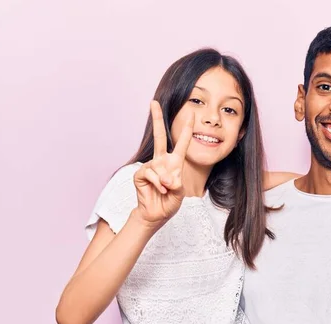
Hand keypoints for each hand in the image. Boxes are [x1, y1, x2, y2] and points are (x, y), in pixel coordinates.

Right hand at [132, 100, 193, 229]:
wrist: (156, 214)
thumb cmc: (169, 202)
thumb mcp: (180, 193)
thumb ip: (176, 183)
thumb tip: (166, 177)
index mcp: (175, 162)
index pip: (182, 142)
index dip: (186, 128)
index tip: (190, 113)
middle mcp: (162, 161)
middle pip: (160, 136)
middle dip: (157, 119)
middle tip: (153, 102)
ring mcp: (151, 166)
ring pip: (159, 167)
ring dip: (165, 181)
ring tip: (166, 190)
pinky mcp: (140, 174)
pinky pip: (151, 174)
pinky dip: (157, 184)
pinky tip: (159, 190)